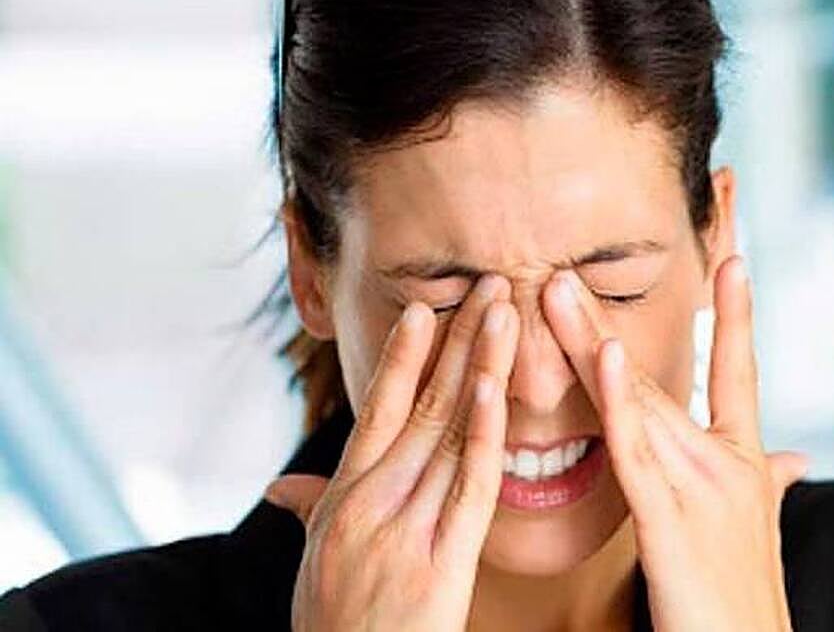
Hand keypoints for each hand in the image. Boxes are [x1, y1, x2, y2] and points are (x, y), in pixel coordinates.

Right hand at [263, 276, 518, 631]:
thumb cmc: (332, 625)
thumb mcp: (313, 562)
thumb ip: (311, 512)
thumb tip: (280, 488)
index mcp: (346, 495)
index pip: (377, 409)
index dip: (405, 357)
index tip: (429, 308)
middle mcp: (372, 499)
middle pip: (422, 405)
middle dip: (460, 342)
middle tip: (491, 285)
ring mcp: (406, 526)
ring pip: (450, 432)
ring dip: (479, 367)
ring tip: (505, 311)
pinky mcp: (442, 561)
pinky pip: (468, 489)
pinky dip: (481, 436)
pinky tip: (494, 391)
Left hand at [543, 255, 807, 631]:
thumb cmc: (742, 603)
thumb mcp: (760, 529)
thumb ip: (771, 483)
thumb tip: (798, 459)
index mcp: (744, 465)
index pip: (738, 374)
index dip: (736, 317)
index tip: (732, 258)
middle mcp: (727, 465)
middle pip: (662, 377)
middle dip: (608, 321)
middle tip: (567, 267)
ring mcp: (702, 489)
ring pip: (639, 402)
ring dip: (593, 343)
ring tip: (557, 289)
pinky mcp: (672, 522)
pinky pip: (638, 453)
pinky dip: (621, 401)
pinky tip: (607, 357)